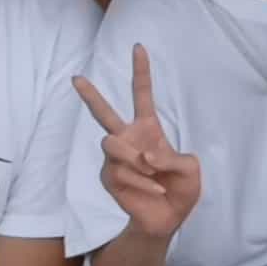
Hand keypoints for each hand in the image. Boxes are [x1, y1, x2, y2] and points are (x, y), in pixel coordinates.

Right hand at [70, 45, 205, 243]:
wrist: (167, 218)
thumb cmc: (180, 189)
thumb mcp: (190, 169)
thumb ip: (173, 157)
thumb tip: (145, 155)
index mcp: (149, 128)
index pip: (142, 95)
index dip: (141, 71)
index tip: (138, 47)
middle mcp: (128, 138)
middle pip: (104, 112)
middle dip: (90, 96)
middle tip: (76, 78)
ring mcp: (116, 158)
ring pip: (112, 144)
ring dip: (135, 159)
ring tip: (152, 171)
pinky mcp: (109, 176)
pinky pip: (121, 171)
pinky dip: (142, 181)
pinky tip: (154, 187)